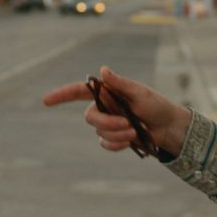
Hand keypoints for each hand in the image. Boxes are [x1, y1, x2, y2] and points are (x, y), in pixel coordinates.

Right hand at [42, 66, 190, 155]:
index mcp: (108, 92)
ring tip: (134, 132)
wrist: (170, 128)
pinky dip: (117, 145)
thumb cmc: (157, 106)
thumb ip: (120, 83)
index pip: (79, 92)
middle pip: (89, 117)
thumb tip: (102, 70)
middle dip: (106, 123)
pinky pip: (106, 144)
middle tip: (127, 125)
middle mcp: (105, 107)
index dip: (61, 95)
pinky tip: (130, 141)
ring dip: (117, 134)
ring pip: (99, 133)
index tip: (46, 101)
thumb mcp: (140, 93)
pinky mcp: (115, 138)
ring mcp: (109, 123)